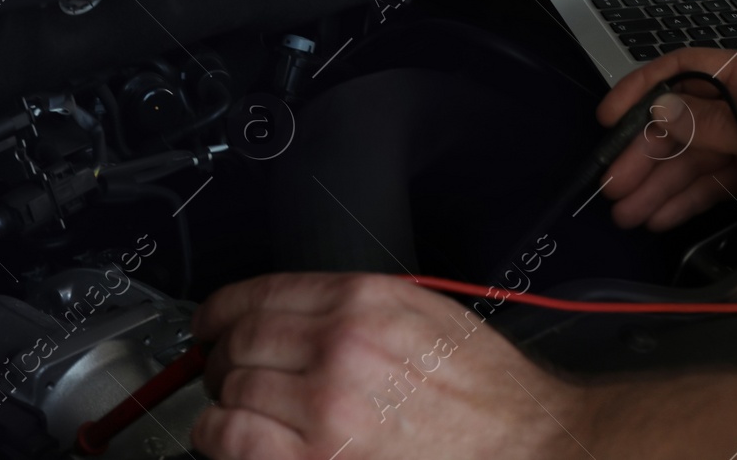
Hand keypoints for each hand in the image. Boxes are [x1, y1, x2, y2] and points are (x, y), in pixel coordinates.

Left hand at [191, 272, 586, 459]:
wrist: (524, 444)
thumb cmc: (486, 392)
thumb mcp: (425, 313)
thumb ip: (358, 304)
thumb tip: (295, 311)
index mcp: (364, 301)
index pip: (260, 292)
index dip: (222, 309)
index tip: (212, 321)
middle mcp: (338, 346)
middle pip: (239, 340)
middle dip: (222, 355)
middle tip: (222, 368)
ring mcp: (324, 407)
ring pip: (230, 386)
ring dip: (223, 396)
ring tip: (233, 406)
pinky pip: (232, 437)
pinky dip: (218, 434)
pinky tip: (229, 436)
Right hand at [596, 48, 736, 249]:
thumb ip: (713, 126)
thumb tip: (663, 111)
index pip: (683, 72)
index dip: (641, 91)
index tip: (611, 119)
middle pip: (682, 122)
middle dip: (644, 153)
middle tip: (615, 184)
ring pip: (694, 157)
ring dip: (660, 182)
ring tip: (628, 210)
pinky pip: (715, 181)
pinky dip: (687, 198)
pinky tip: (662, 214)